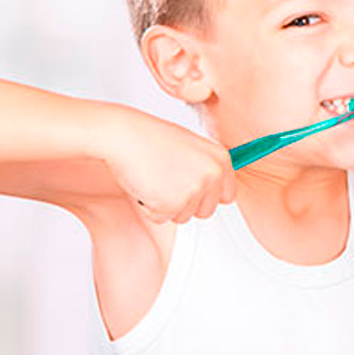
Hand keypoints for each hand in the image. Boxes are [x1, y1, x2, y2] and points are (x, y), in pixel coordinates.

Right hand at [101, 107, 236, 223]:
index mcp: (221, 159)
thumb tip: (213, 189)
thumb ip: (205, 168)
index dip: (209, 196)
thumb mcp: (191, 147)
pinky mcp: (170, 205)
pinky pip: (160, 218)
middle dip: (187, 203)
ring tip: (155, 178)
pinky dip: (149, 207)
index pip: (228, 194)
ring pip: (183, 216)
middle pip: (206, 211)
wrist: (125, 136)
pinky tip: (145, 184)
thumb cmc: (151, 138)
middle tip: (167, 181)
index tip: (195, 190)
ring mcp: (193, 191)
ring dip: (167, 204)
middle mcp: (212, 175)